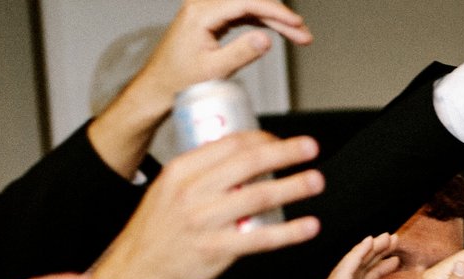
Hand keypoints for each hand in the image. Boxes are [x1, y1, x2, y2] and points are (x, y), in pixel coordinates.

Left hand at [89, 1, 314, 176]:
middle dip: (280, 16)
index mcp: (201, 13)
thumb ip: (241, 52)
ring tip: (299, 35)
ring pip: (249, 7)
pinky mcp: (212, 19)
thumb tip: (266, 38)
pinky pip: (243, 13)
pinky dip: (263, 21)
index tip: (297, 23)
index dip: (276, 12)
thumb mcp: (214, 70)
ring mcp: (207, 10)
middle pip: (250, 1)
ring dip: (275, 19)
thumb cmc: (180, 79)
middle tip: (303, 33)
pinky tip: (279, 31)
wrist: (160, 85)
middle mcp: (203, 5)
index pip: (246, 3)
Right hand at [91, 129, 323, 278]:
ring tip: (316, 181)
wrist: (139, 268)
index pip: (228, 145)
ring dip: (292, 187)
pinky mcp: (216, 250)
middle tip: (310, 148)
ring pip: (257, 197)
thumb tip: (240, 159)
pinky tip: (309, 226)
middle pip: (246, 164)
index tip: (283, 141)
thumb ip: (201, 175)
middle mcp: (192, 192)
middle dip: (283, 153)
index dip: (262, 139)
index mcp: (181, 170)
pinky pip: (259, 238)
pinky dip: (288, 232)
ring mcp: (204, 221)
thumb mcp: (169, 189)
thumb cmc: (160, 229)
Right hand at [262, 233, 394, 278]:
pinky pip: (345, 270)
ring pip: (353, 266)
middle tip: (392, 242)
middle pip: (357, 271)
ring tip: (387, 237)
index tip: (392, 262)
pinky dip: (357, 255)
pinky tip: (369, 243)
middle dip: (376, 255)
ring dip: (370, 250)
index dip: (376, 272)